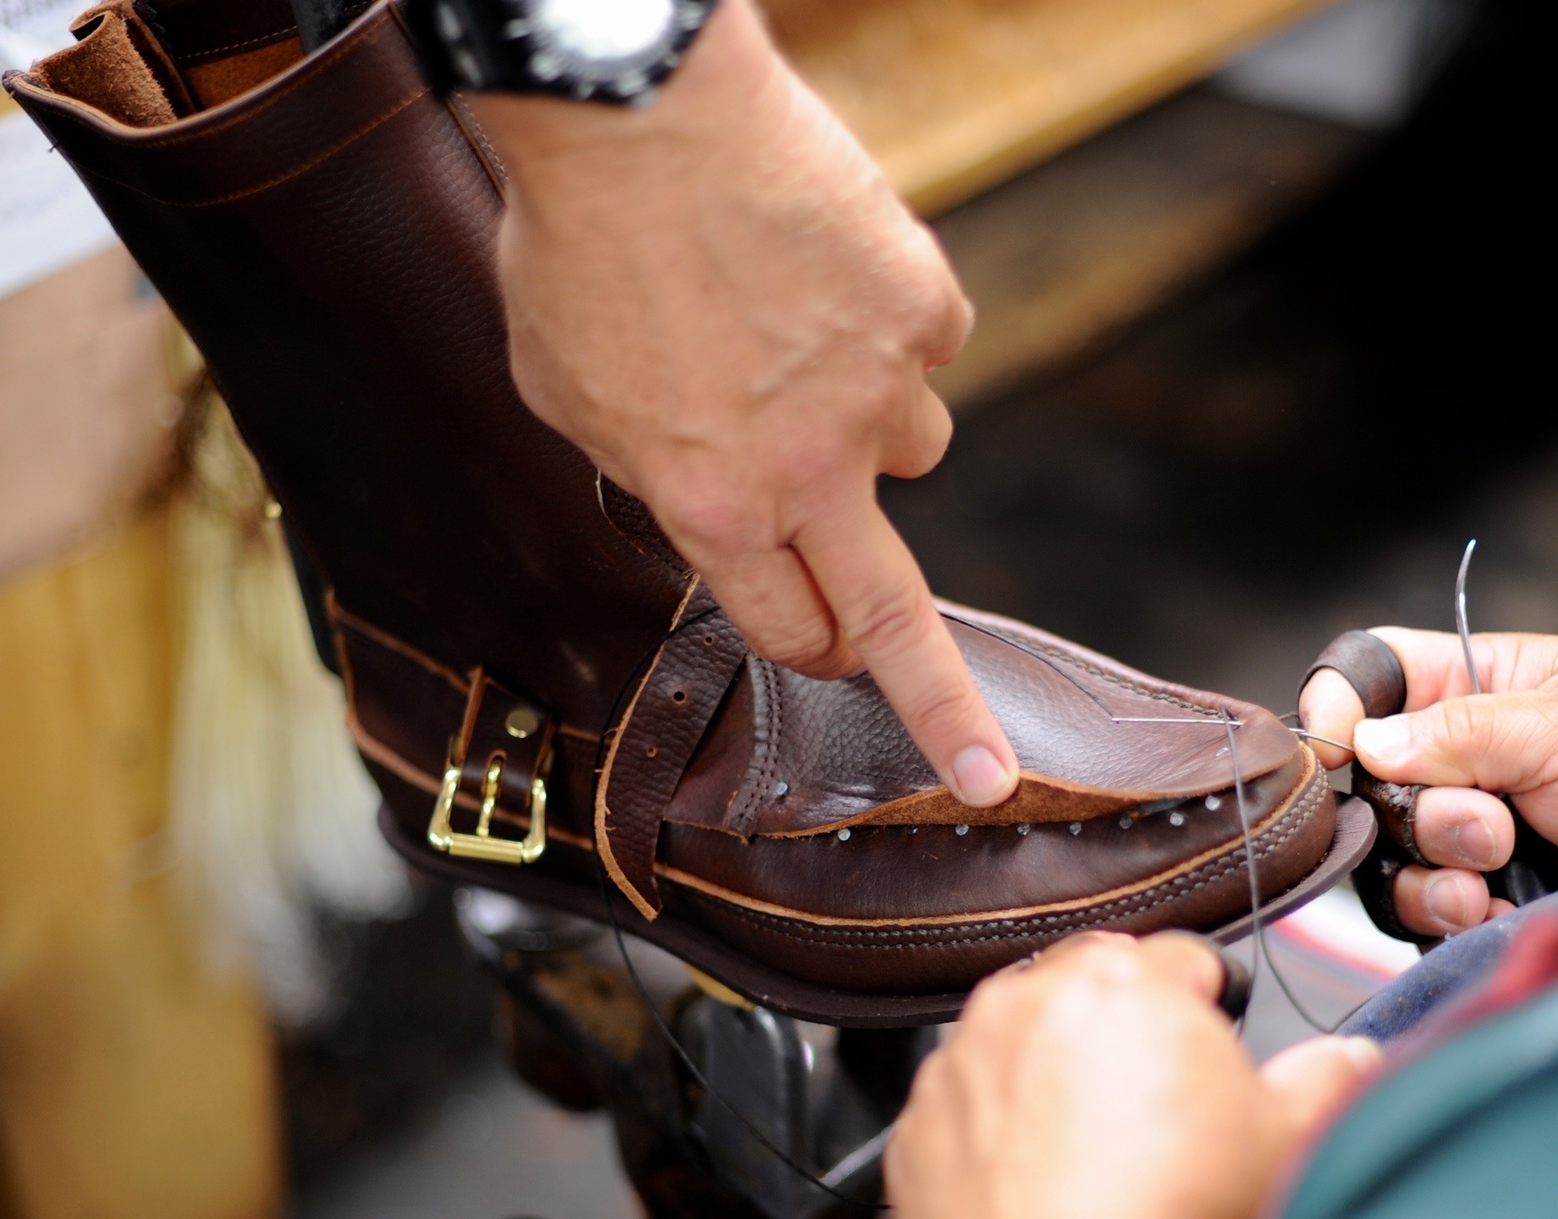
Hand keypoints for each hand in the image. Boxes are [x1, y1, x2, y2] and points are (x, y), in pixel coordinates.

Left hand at [468, 3, 1018, 805]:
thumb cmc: (577, 248)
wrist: (633, 108)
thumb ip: (646, 470)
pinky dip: (887, 320)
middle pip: (895, 619)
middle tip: (991, 771)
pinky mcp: (923, 303)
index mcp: (712, 509)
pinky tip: (822, 267)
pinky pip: (927, 340)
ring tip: (803, 345)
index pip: (791, 630)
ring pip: (918, 448)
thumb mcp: (567, 398)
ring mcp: (880, 388)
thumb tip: (687, 491)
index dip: (810, 650)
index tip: (840, 673)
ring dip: (875, 426)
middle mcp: (810, 470)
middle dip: (948, 714)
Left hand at [887, 934, 1383, 1218]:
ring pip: (1019, 1041)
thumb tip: (1346, 1058)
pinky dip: (995, 1132)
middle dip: (1125, 1028)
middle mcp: (1029, 1000)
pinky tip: (1037, 1192)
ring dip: (1052, 1074)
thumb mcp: (1284, 1145)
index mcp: (1126, 981)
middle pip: (1091, 986)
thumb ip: (1326, 1080)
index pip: (1184, 957)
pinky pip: (966, 1107)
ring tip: (1095, 1159)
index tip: (1216, 1056)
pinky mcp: (915, 1127)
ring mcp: (960, 1062)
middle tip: (1158, 1114)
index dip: (1209, 1008)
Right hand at [1301, 630, 1557, 936]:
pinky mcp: (1479, 890)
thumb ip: (1460, 730)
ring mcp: (1467, 826)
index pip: (1375, 673)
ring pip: (1387, 851)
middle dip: (1419, 810)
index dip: (1343, 704)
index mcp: (1478, 680)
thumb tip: (1366, 742)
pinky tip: (1497, 908)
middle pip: (1369, 778)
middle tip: (1490, 822)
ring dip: (1434, 869)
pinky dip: (1450, 914)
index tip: (1338, 746)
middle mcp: (1460, 752)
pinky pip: (1417, 908)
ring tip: (1497, 872)